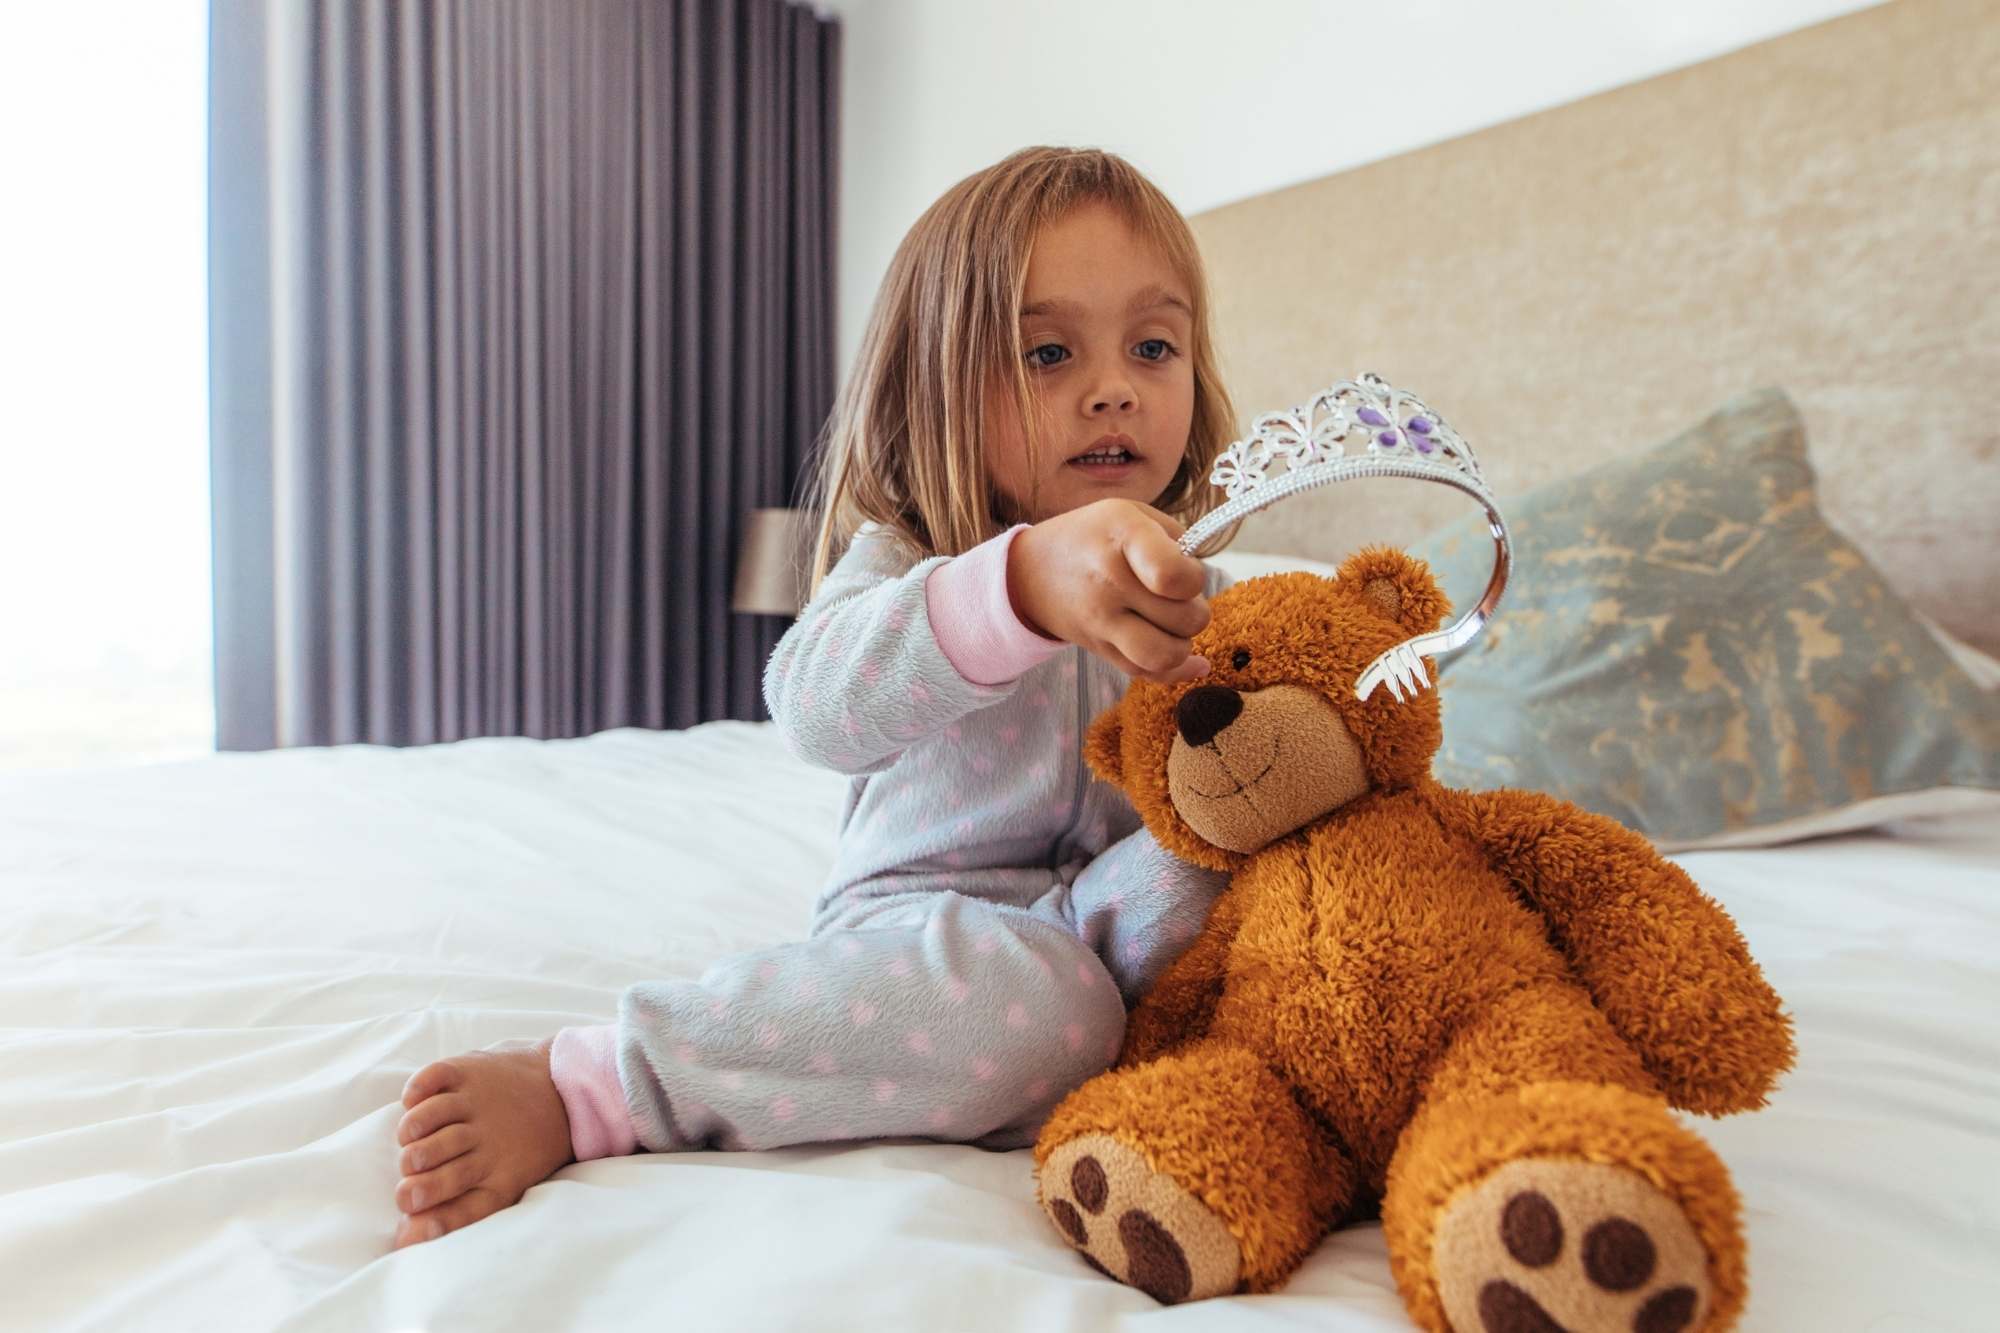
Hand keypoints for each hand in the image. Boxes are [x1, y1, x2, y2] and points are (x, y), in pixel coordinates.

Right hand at [1007, 499, 1212, 684]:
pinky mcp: (1100, 650)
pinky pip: (1148, 674)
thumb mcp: (1130, 513)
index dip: (1194, 579)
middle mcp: (1109, 582)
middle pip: (1184, 618)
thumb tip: (1203, 583)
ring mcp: (1102, 622)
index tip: (1184, 571)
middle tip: (1177, 598)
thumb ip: (1176, 539)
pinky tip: (1195, 662)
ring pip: (1165, 655)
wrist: (1030, 571)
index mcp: (1123, 537)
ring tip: (1174, 626)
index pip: (1174, 576)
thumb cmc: (1093, 536)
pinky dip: (1177, 671)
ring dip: (1184, 645)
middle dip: (1195, 609)